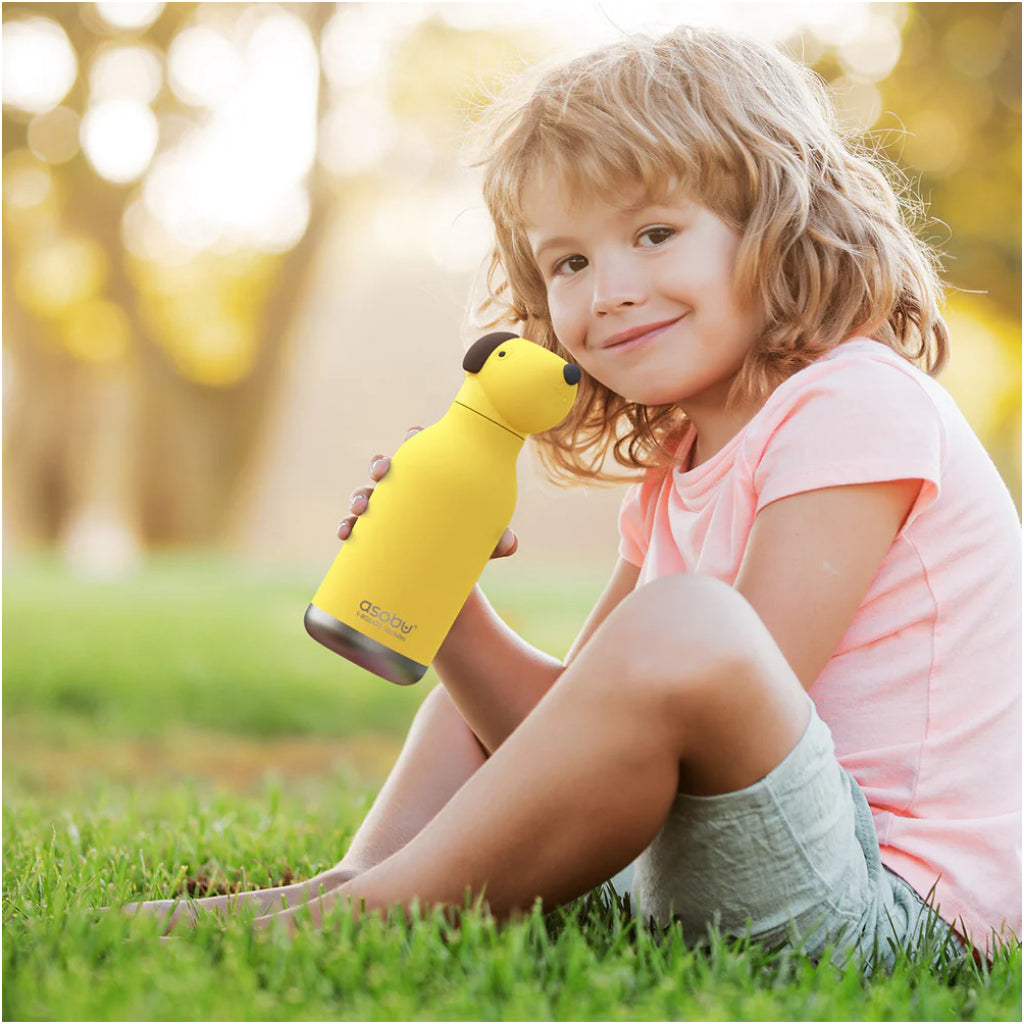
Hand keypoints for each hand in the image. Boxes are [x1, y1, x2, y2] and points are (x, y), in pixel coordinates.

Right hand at [337, 427, 518, 557]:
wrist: (448, 590)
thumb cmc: (466, 552)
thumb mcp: (482, 544)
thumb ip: (496, 540)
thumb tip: (509, 543)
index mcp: (431, 485)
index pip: (420, 452)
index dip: (413, 439)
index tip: (412, 436)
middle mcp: (405, 496)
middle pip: (386, 469)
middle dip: (380, 464)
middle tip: (382, 473)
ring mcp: (387, 517)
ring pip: (364, 495)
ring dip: (358, 496)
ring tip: (361, 509)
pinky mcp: (373, 542)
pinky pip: (353, 528)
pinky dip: (346, 527)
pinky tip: (345, 533)